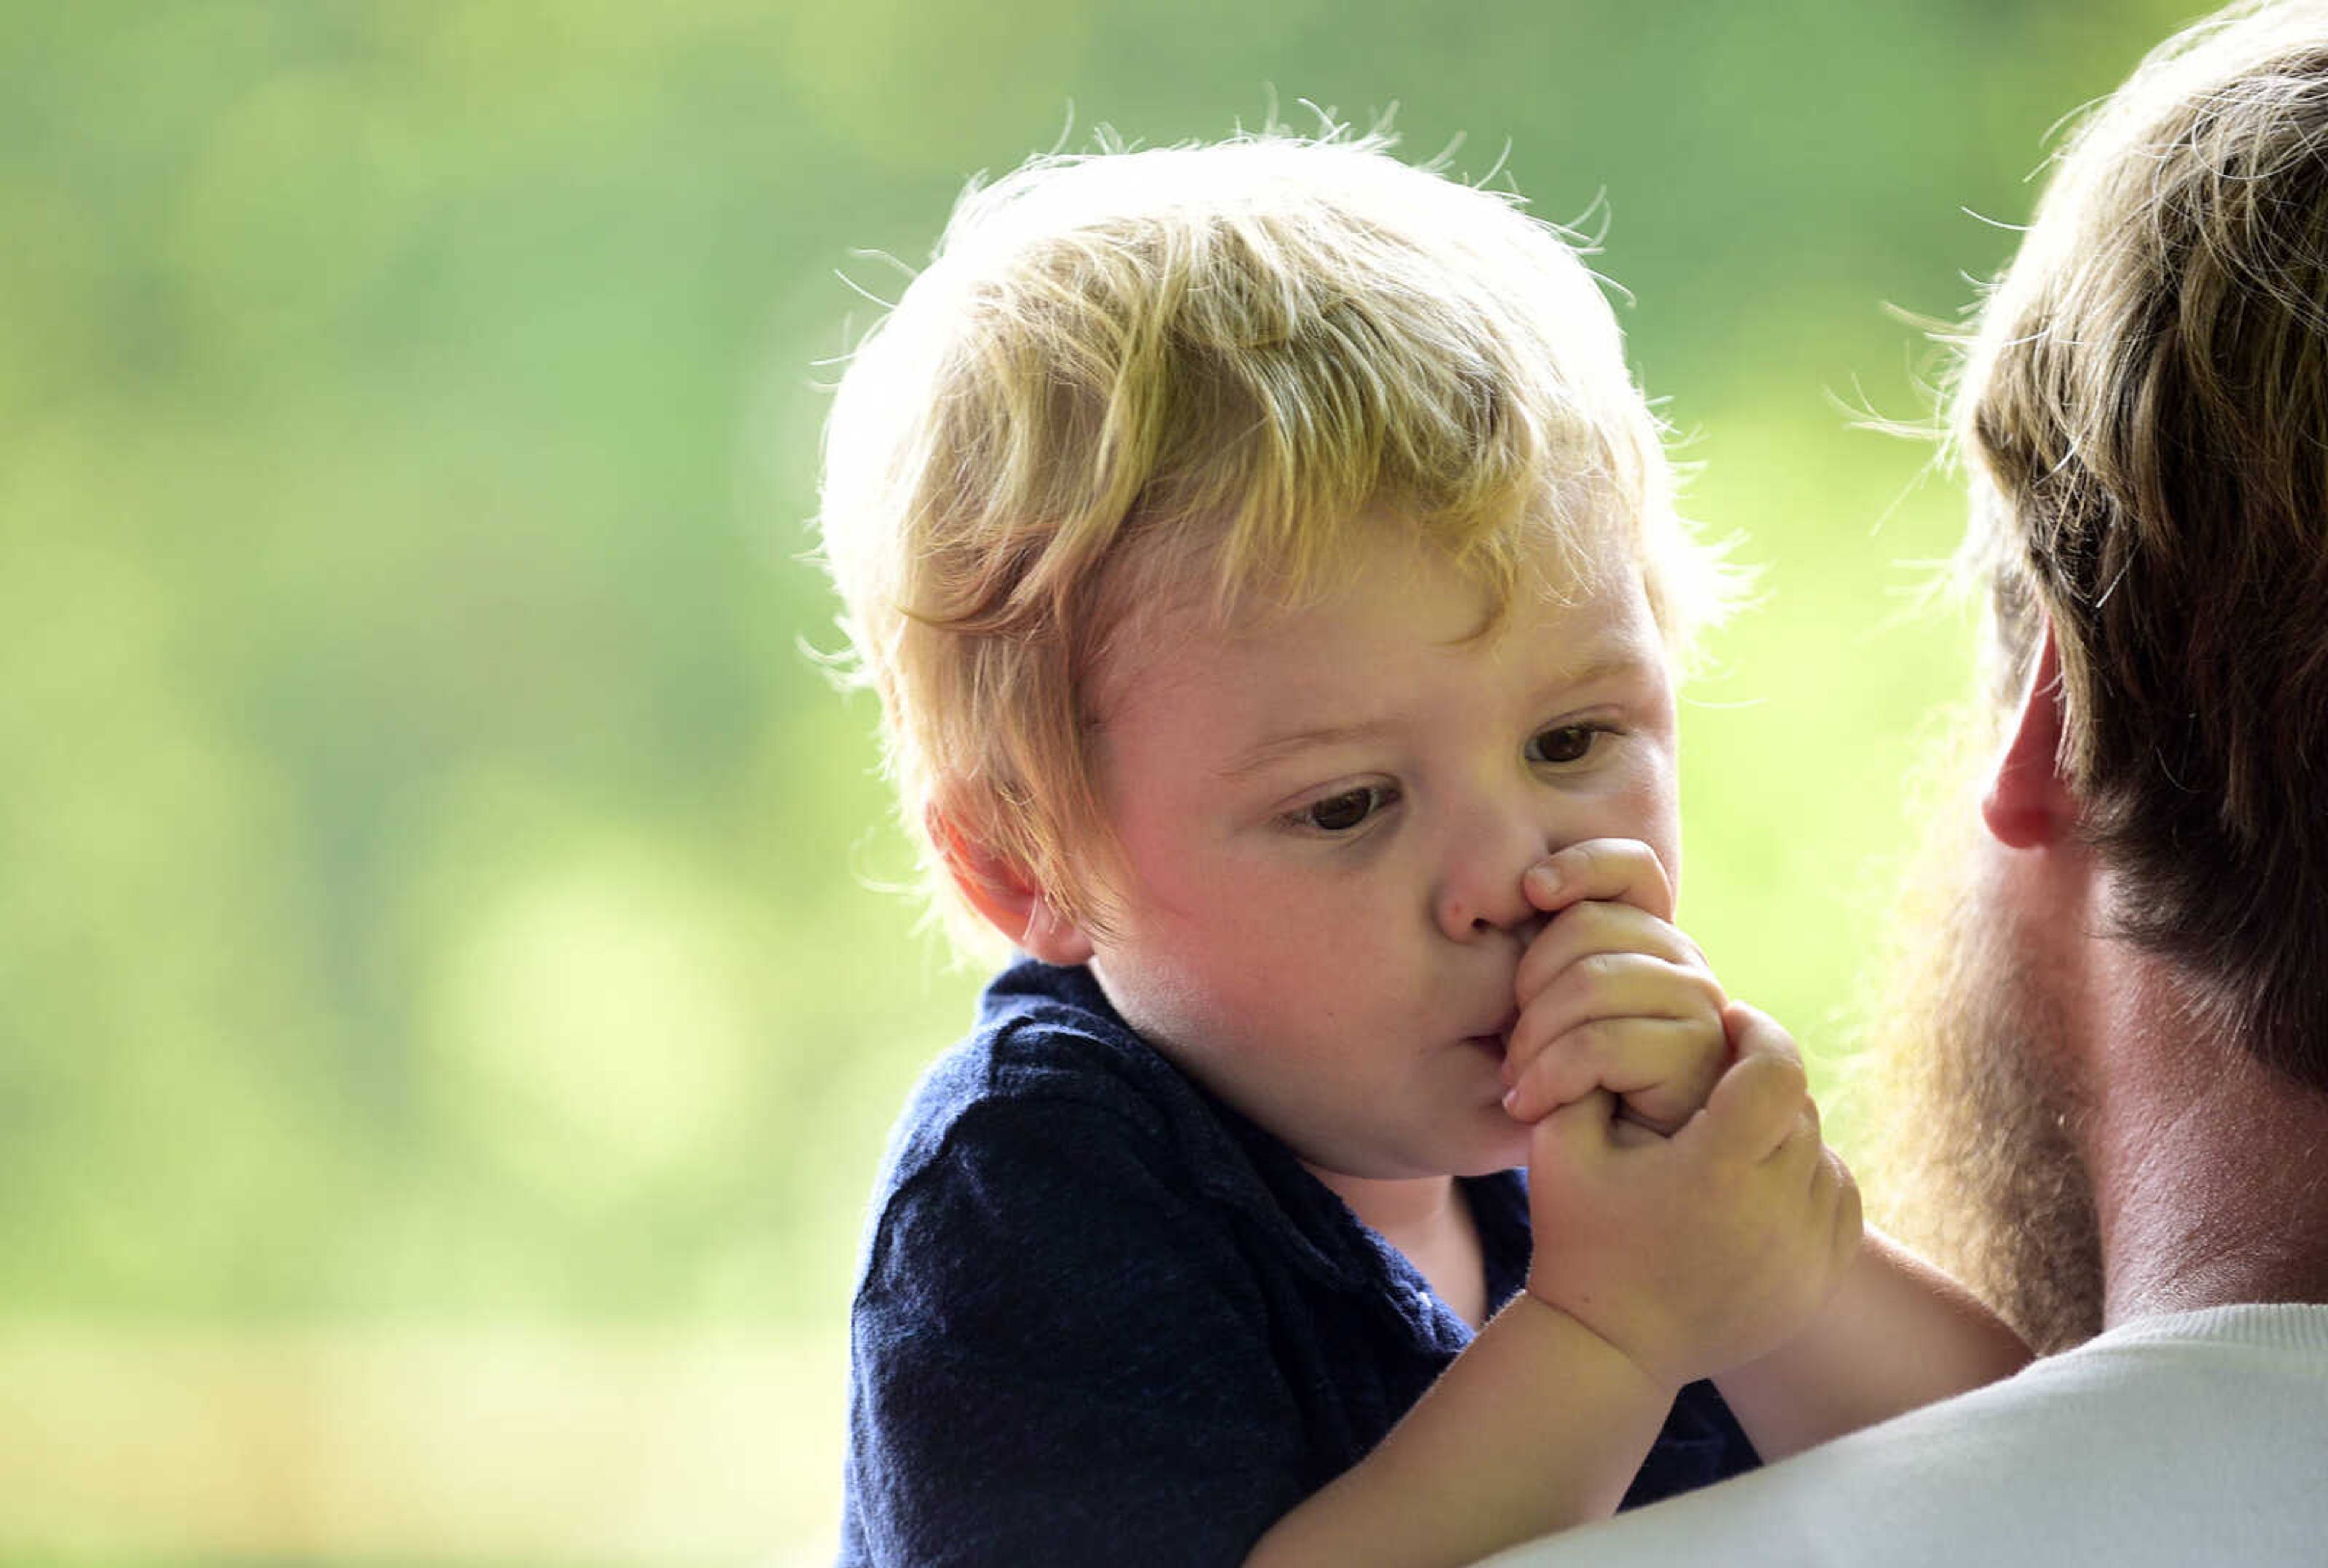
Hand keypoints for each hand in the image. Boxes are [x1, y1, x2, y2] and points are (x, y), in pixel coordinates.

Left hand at [1502, 838, 1727, 1131]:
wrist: (1609, 1176)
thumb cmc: (1569, 1086)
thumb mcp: (1548, 1009)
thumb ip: (1551, 947)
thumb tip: (1524, 884)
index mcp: (1649, 936)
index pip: (1632, 867)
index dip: (1580, 866)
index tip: (1529, 892)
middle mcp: (1684, 961)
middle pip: (1590, 925)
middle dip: (1527, 981)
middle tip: (1507, 1042)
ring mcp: (1700, 1005)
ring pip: (1591, 982)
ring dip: (1532, 1038)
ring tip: (1517, 1080)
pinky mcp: (1698, 1057)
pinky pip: (1601, 1043)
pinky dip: (1549, 1077)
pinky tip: (1529, 1105)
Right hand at [1523, 1001, 1863, 1391]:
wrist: (1609, 1348)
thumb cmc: (1579, 1239)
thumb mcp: (1561, 1146)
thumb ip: (1593, 1069)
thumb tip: (1641, 1014)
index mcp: (1717, 1171)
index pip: (1775, 1067)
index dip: (1756, 1032)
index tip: (1729, 1022)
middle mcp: (1777, 1211)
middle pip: (1798, 1106)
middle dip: (1761, 1084)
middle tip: (1721, 1080)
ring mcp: (1807, 1252)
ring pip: (1820, 1151)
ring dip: (1783, 1132)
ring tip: (1733, 1137)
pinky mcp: (1819, 1280)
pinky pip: (1836, 1200)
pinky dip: (1806, 1181)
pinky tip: (1759, 1183)